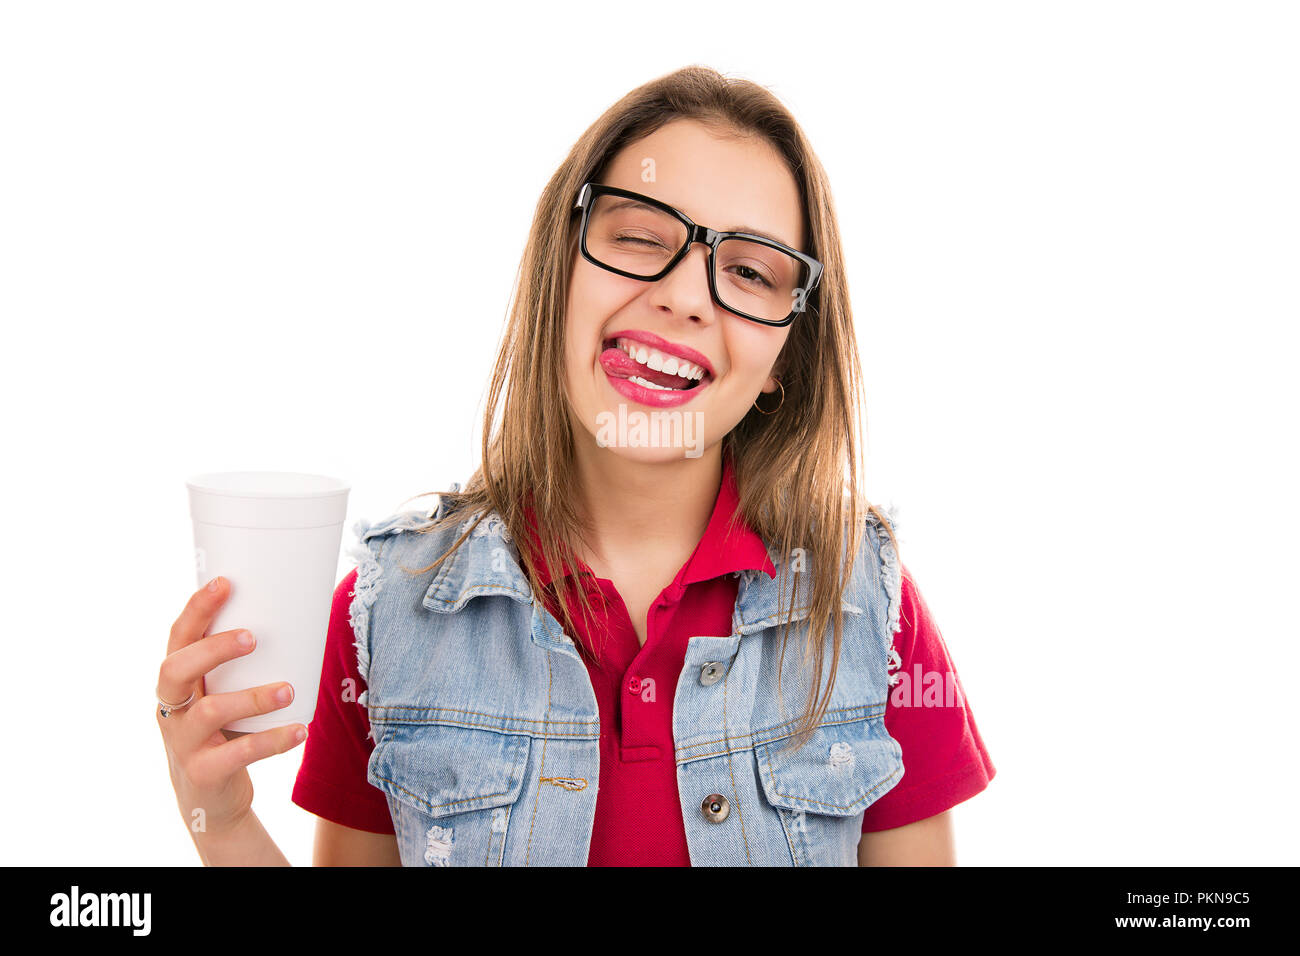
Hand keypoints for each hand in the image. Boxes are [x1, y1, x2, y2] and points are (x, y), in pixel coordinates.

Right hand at [157, 576, 306, 837]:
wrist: (211, 800)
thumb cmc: (224, 732)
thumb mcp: (223, 696)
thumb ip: (242, 667)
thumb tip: (299, 615)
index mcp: (177, 682)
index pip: (177, 638)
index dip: (196, 610)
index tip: (225, 583)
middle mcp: (172, 709)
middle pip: (175, 669)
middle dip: (214, 649)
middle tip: (254, 637)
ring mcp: (183, 742)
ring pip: (211, 711)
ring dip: (254, 696)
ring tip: (288, 689)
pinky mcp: (203, 772)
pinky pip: (238, 754)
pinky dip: (272, 740)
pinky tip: (299, 730)